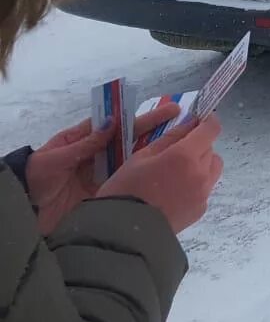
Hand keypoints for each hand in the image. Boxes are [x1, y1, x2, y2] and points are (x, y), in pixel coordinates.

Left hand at [28, 103, 180, 235]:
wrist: (26, 211)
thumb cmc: (38, 177)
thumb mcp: (56, 157)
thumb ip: (84, 143)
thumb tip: (112, 123)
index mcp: (88, 139)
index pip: (123, 124)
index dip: (147, 118)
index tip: (173, 110)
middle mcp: (103, 155)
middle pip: (136, 141)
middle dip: (162, 133)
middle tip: (191, 127)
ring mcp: (107, 174)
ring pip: (138, 162)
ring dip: (160, 156)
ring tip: (188, 152)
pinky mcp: (108, 194)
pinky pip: (130, 184)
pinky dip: (148, 180)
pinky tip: (169, 178)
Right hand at [98, 115, 223, 234]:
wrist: (124, 234)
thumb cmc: (125, 190)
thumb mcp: (140, 157)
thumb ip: (169, 138)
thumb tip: (189, 123)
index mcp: (185, 156)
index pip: (211, 129)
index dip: (207, 121)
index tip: (200, 119)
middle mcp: (200, 173)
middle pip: (211, 149)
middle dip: (198, 144)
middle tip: (176, 151)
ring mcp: (203, 193)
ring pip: (213, 168)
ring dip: (201, 163)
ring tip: (177, 172)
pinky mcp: (201, 209)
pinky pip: (206, 187)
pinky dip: (196, 183)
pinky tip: (174, 191)